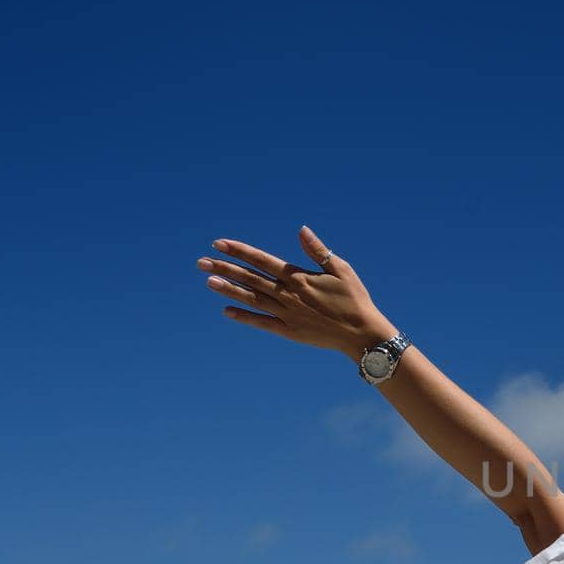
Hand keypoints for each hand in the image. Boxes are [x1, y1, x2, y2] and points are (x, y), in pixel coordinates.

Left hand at [197, 226, 397, 359]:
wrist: (362, 333)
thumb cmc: (355, 299)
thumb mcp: (341, 269)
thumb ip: (318, 251)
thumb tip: (301, 229)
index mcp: (298, 277)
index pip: (261, 260)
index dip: (239, 251)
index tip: (219, 244)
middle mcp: (288, 294)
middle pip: (250, 278)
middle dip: (225, 269)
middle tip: (202, 262)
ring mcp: (287, 314)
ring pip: (252, 298)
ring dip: (229, 289)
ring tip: (208, 281)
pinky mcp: (289, 331)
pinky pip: (262, 323)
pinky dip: (244, 317)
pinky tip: (227, 310)